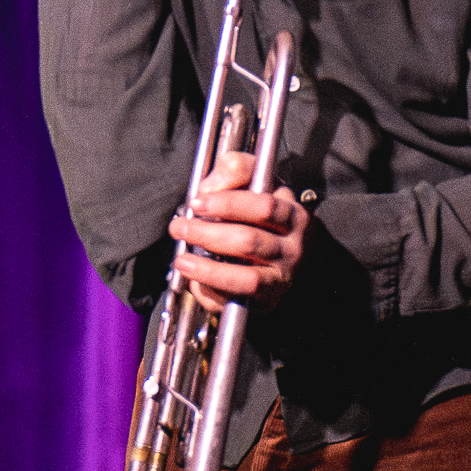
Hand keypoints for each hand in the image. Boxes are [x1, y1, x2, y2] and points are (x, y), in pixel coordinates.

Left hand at [168, 148, 305, 313]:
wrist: (284, 252)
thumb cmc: (263, 213)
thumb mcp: (256, 181)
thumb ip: (235, 169)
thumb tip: (208, 188)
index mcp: (292, 215)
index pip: (264, 207)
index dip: (227, 204)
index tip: (196, 202)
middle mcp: (291, 249)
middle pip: (248, 241)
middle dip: (206, 234)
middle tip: (179, 227)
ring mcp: (280, 278)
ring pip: (246, 279)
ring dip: (207, 269)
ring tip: (181, 260)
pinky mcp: (265, 301)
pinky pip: (235, 300)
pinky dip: (211, 292)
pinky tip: (194, 280)